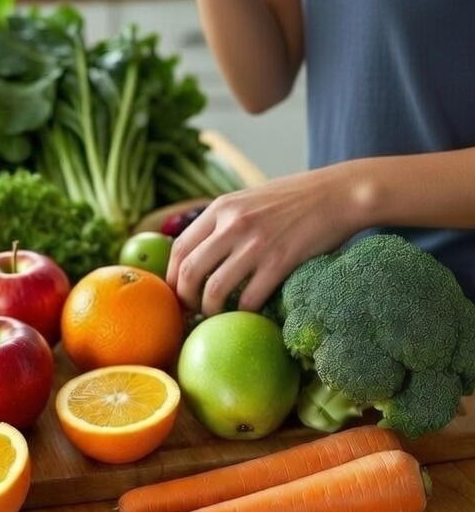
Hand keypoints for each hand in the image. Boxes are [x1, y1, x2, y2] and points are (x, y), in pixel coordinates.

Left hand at [166, 167, 360, 316]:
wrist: (339, 193)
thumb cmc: (296, 199)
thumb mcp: (250, 200)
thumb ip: (225, 222)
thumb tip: (200, 254)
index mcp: (221, 207)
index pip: (179, 248)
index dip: (171, 277)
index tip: (176, 292)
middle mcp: (232, 224)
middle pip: (189, 272)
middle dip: (185, 299)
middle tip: (191, 311)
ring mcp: (255, 244)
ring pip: (214, 290)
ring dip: (210, 311)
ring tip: (215, 317)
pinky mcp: (280, 262)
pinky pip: (249, 298)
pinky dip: (243, 313)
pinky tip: (246, 315)